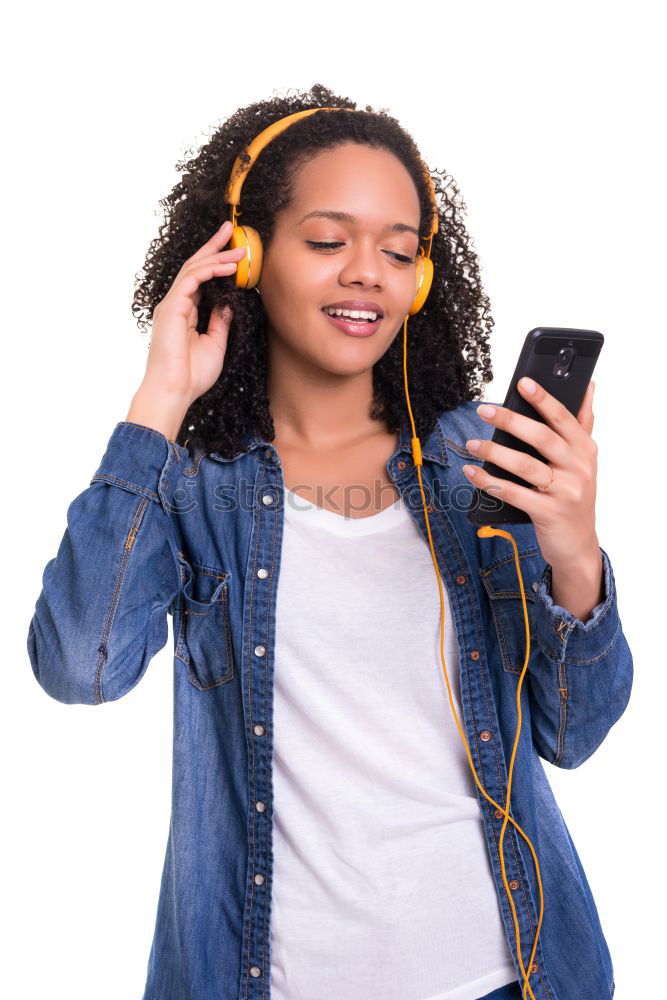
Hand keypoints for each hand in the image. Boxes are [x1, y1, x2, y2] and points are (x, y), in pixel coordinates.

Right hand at [140, 220, 245, 404]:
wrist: (175, 391)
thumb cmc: (192, 376)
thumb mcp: (215, 344)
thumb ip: (220, 321)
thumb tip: (229, 302)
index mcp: (184, 312)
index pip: (200, 279)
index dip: (216, 262)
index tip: (234, 251)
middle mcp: (176, 304)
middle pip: (195, 266)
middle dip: (213, 246)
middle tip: (231, 229)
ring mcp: (172, 304)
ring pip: (194, 268)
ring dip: (218, 256)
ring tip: (239, 248)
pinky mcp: (172, 307)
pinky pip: (192, 279)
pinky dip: (211, 269)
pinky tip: (230, 266)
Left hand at [462, 377, 599, 571]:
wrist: (578, 545)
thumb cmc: (574, 496)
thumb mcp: (584, 461)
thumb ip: (583, 424)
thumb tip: (588, 386)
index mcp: (585, 450)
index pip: (563, 418)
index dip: (544, 399)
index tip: (523, 383)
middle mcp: (578, 468)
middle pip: (542, 438)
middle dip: (511, 421)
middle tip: (484, 410)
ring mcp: (565, 492)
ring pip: (525, 466)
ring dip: (495, 453)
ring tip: (472, 444)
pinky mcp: (548, 513)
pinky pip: (513, 493)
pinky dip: (490, 482)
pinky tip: (472, 472)